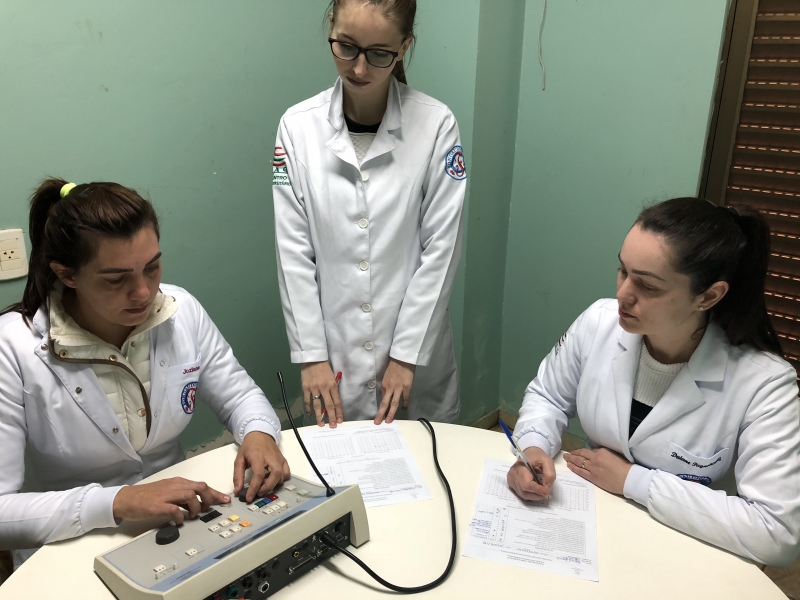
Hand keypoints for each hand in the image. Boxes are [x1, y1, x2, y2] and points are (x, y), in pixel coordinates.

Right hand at [113, 477, 228, 523]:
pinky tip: (178, 521)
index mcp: (178, 482)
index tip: (225, 500)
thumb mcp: (167, 492)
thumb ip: (181, 497)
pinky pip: (175, 510)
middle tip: (207, 510)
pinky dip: (180, 517)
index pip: (201, 485)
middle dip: (209, 499)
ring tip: (192, 516)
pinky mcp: (158, 505)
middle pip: (200, 487)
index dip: (216, 493)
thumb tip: (196, 506)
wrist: (125, 499)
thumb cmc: (146, 497)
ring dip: (196, 508)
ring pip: (191, 496)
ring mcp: (166, 495)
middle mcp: (174, 486)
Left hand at [233, 432, 290, 502]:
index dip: (254, 488)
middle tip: (258, 492)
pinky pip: (287, 473)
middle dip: (267, 488)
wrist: (260, 434)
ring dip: (273, 484)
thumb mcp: (239, 459)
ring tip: (263, 485)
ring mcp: (279, 459)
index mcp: (258, 457)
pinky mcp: (284, 460)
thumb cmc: (249, 447)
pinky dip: (281, 479)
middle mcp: (271, 458)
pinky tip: (273, 480)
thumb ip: (238, 475)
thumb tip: (238, 491)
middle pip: (275, 476)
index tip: (249, 498)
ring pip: (282, 476)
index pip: (258, 475)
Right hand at [301, 361, 342, 426]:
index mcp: (333, 385)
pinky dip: (308, 408)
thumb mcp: (332, 377)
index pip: (337, 402)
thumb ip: (333, 389)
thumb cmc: (324, 368)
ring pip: (317, 405)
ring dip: (319, 416)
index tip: (340, 420)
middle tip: (332, 426)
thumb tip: (333, 402)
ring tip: (320, 424)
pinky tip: (310, 414)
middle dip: (331, 417)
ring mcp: (314, 389)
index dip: (339, 412)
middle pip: (329, 406)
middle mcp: (324, 388)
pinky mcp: (305, 388)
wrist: (312, 359)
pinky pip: (307, 400)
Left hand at [375, 358, 415, 423]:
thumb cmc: (394, 367)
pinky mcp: (407, 387)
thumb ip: (387, 386)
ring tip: (389, 421)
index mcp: (384, 385)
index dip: (381, 408)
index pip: (382, 399)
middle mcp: (390, 388)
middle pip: (385, 403)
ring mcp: (398, 388)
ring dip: (391, 413)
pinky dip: (405, 404)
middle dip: (381, 414)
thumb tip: (386, 395)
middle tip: (378, 422)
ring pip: (394, 403)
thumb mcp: (387, 376)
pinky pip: (405, 398)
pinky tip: (404, 409)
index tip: (379, 416)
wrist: (402, 359)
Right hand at [506, 446, 555, 500]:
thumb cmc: (538, 458)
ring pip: (523, 495)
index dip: (537, 490)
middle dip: (537, 495)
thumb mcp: (548, 461)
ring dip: (534, 496)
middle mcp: (512, 474)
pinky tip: (535, 490)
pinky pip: (521, 494)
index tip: (547, 493)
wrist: (529, 454)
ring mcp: (510, 479)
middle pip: (524, 492)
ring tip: (542, 491)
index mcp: (520, 467)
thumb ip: (549, 474)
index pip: (526, 484)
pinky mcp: (511, 483)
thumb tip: (546, 488)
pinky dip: (530, 495)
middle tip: (546, 493)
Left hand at [564, 447, 632, 494]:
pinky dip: (574, 468)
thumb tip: (596, 453)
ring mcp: (593, 468)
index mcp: (602, 451)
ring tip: (566, 458)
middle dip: (573, 454)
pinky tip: (569, 466)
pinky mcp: (593, 477)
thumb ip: (604, 453)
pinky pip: (580, 472)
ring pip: (579, 462)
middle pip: (581, 455)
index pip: (589, 450)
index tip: (578, 452)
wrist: (628, 479)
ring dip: (571, 459)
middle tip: (567, 454)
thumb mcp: (614, 454)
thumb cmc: (625, 466)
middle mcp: (595, 458)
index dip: (582, 451)